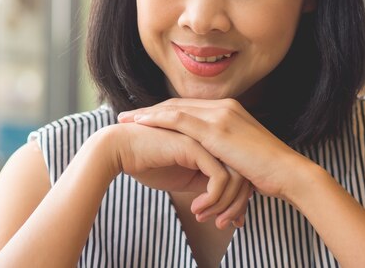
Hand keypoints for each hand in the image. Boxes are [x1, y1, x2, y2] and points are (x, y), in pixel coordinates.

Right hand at [107, 122, 250, 228]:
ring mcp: (206, 140)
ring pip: (236, 178)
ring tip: (206, 218)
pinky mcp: (197, 148)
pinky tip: (197, 208)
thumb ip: (204, 181)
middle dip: (238, 204)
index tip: (234, 221)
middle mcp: (213, 140)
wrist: (121, 149)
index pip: (239, 170)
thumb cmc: (148, 162)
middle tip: (227, 224)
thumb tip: (224, 202)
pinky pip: (220, 178)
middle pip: (243, 173)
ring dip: (224, 205)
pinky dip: (213, 199)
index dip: (239, 197)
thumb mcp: (184, 177)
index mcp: (212, 143)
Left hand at [118, 98, 310, 200]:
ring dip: (146, 114)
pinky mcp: (217, 128)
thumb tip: (209, 162)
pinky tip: (140, 123)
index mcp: (229, 110)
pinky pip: (180, 119)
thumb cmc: (267, 171)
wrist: (288, 172)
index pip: (188, 107)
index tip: (143, 118)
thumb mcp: (242, 154)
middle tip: (126, 115)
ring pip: (174, 109)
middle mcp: (223, 106)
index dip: (164, 112)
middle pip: (177, 104)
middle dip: (149, 110)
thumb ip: (224, 151)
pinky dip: (157, 119)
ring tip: (124, 120)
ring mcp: (220, 115)